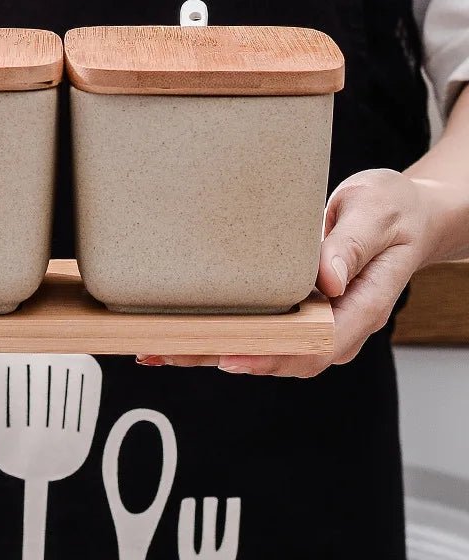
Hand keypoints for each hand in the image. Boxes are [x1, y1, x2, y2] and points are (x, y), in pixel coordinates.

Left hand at [138, 168, 448, 376]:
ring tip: (162, 347)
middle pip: (282, 356)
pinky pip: (264, 328)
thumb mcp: (376, 214)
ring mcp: (319, 319)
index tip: (229, 356)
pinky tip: (187, 328)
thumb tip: (326, 279)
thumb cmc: (394, 211)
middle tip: (171, 351)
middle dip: (224, 357)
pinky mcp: (301, 309)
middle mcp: (339, 322)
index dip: (271, 354)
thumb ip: (351, 245)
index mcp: (363, 305)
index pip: (317, 346)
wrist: (406, 213)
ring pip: (267, 348)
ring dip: (215, 350)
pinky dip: (225, 331)